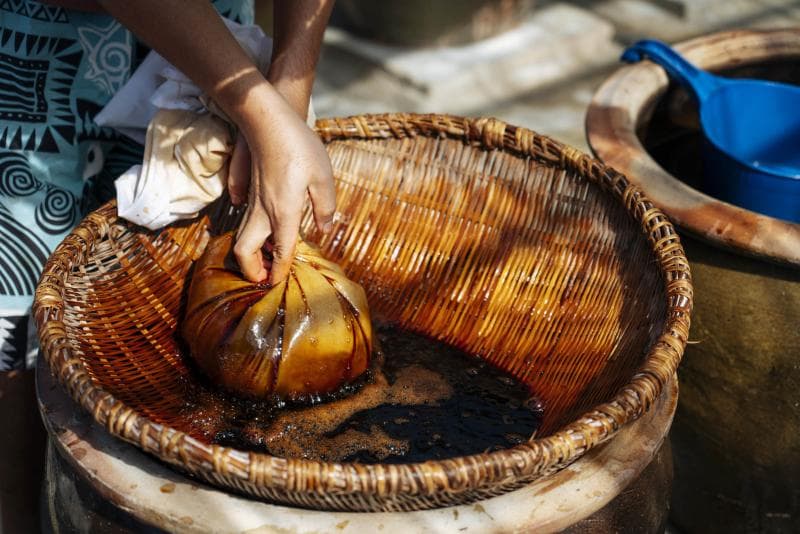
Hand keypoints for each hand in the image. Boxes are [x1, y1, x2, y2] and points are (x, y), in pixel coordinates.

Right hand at [228, 84, 334, 283]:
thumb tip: (324, 230)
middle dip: (251, 270)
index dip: (279, 272)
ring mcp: (253, 201)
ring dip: (250, 255)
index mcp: (284, 212)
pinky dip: (250, 236)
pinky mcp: (250, 191)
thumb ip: (325, 207)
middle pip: (245, 251)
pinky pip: (245, 222)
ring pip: (242, 237)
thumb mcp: (323, 177)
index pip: (280, 252)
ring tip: (266, 262)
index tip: (278, 286)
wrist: (267, 120)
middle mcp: (264, 212)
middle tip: (265, 279)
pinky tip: (264, 235)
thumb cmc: (299, 146)